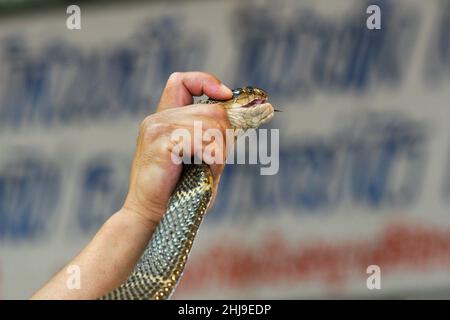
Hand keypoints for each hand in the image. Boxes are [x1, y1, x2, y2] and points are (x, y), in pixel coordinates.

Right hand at [122, 72, 232, 227]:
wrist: (149, 216)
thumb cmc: (177, 192)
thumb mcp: (201, 160)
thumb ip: (215, 140)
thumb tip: (242, 122)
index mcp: (165, 119)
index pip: (183, 81)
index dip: (207, 82)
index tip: (225, 96)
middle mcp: (158, 119)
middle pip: (211, 109)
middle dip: (225, 134)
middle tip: (218, 158)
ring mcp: (157, 129)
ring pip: (210, 124)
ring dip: (219, 148)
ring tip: (208, 166)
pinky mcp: (160, 143)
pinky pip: (199, 139)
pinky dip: (210, 154)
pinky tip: (204, 166)